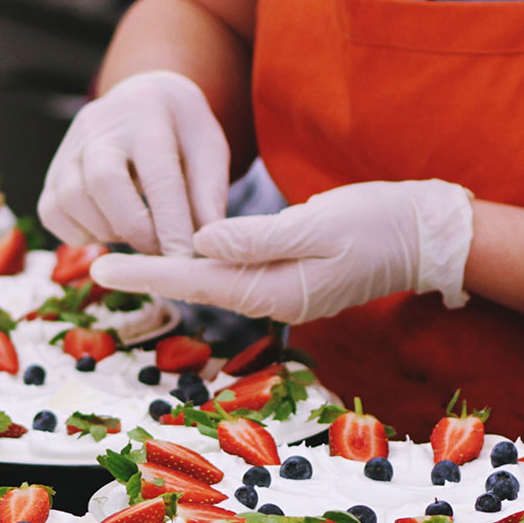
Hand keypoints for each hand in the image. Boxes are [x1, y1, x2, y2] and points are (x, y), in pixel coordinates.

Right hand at [37, 71, 230, 254]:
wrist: (143, 100)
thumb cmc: (181, 131)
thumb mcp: (209, 149)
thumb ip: (209, 193)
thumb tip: (205, 242)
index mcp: (148, 116)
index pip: (158, 174)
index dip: (171, 222)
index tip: (183, 257)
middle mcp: (101, 127)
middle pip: (103, 182)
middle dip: (133, 227)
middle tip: (158, 249)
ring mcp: (70, 147)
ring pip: (71, 200)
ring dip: (107, 231)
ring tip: (137, 234)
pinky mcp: (53, 170)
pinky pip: (51, 212)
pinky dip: (78, 234)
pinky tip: (108, 229)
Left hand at [90, 180, 474, 323]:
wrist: (427, 235)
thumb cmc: (380, 223)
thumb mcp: (320, 223)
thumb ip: (258, 237)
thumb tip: (202, 244)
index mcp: (277, 290)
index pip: (198, 281)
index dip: (147, 272)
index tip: (101, 267)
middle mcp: (274, 299)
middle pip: (199, 287)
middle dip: (149, 276)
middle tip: (95, 263)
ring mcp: (283, 292)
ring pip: (216, 283)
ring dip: (172, 272)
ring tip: (126, 258)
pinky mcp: (291, 279)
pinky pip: (238, 274)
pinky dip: (206, 265)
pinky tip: (184, 252)